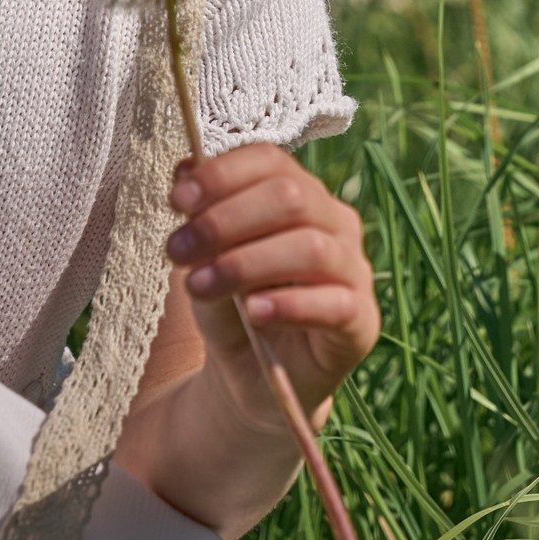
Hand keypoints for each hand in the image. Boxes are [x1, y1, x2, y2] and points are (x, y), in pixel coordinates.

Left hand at [166, 145, 379, 430]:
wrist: (248, 378)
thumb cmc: (231, 305)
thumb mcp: (205, 258)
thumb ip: (201, 217)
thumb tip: (184, 171)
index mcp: (301, 195)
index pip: (271, 161)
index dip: (223, 174)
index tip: (177, 200)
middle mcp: (335, 223)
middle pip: (292, 197)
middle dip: (225, 220)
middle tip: (177, 250)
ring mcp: (354, 270)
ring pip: (312, 248)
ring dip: (246, 264)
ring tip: (199, 286)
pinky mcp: (362, 321)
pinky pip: (335, 304)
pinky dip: (289, 306)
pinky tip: (253, 313)